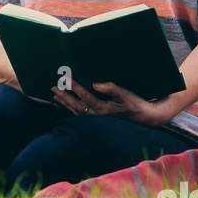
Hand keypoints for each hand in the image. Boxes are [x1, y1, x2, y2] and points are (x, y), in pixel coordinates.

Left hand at [50, 81, 179, 126]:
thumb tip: (95, 84)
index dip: (74, 87)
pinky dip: (71, 109)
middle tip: (53, 87)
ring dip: (65, 103)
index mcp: (103, 109)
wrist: (143, 117)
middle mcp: (97, 116)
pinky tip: (66, 105)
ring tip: (55, 96)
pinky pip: (80, 114)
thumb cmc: (135, 104)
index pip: (85, 96)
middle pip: (76, 106)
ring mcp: (97, 119)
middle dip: (64, 96)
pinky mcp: (98, 119)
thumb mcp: (125, 94)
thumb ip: (110, 89)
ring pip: (76, 112)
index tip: (66, 79)